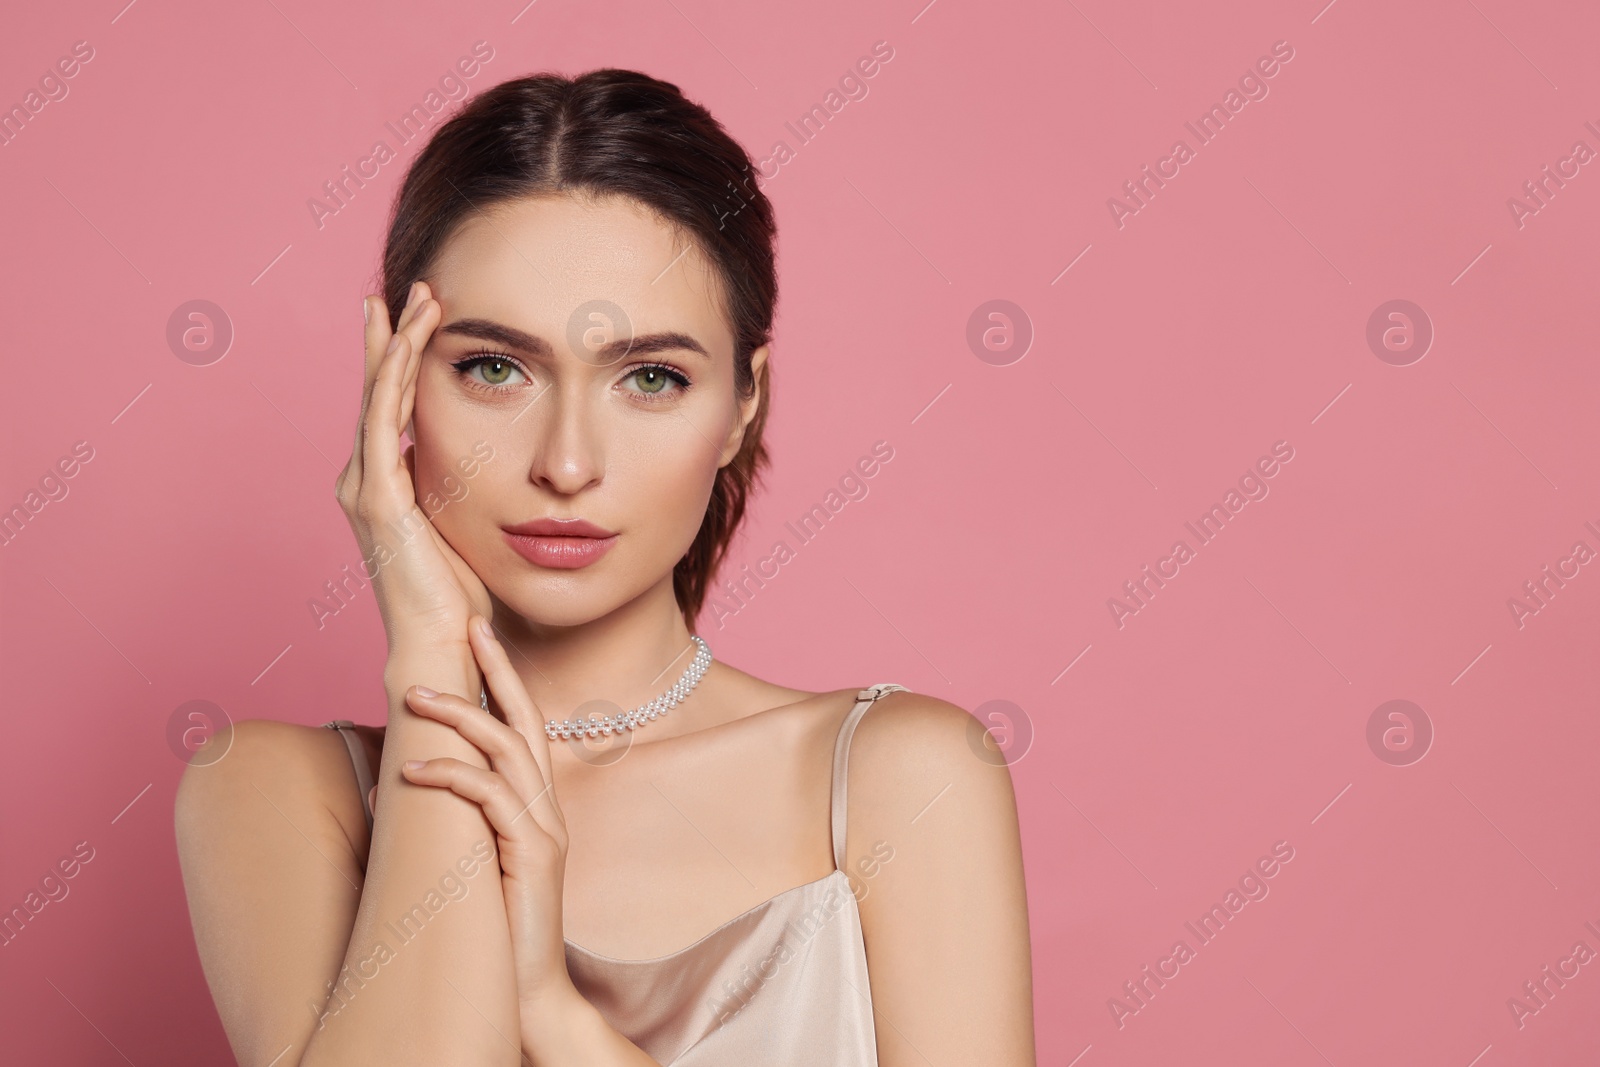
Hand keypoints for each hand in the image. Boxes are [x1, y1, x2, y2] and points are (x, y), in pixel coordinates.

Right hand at [338, 282, 490, 658]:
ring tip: (418, 296)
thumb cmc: (459, 600)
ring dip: (400, 341)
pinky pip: (385, 418)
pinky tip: (411, 339)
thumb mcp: (464, 529)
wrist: (439, 644)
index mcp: (387, 487)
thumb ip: (461, 493)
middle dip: (395, 336)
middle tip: (412, 289)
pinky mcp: (378, 496)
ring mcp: (367, 486)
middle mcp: (366, 480)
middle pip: (379, 390)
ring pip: (380, 394)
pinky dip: (397, 374)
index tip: (424, 319)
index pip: (394, 408)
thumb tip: (484, 465)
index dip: (406, 361)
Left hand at [398, 614, 575, 1011]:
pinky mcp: (535, 855)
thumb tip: (397, 776)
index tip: (477, 631)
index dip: (503, 675)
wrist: (529, 995)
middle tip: (461, 627)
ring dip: (459, 715)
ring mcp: (545, 830)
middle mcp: (547, 808)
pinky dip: (451, 776)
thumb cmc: (493, 930)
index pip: (523, 722)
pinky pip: (492, 799)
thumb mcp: (472, 859)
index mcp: (536, 804)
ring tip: (413, 695)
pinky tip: (412, 769)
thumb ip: (453, 815)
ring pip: (506, 750)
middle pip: (524, 718)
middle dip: (494, 668)